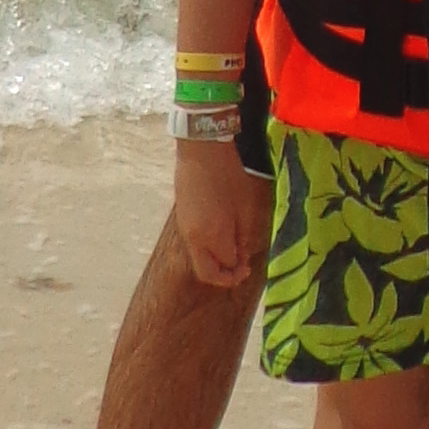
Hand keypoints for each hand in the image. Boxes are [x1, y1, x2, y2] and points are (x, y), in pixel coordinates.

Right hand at [174, 139, 271, 286]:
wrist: (201, 151)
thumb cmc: (229, 174)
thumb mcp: (245, 206)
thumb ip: (243, 236)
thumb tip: (242, 256)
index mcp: (213, 236)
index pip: (225, 267)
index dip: (238, 271)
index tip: (248, 266)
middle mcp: (195, 239)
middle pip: (205, 273)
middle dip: (223, 277)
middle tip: (239, 269)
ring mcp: (185, 230)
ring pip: (198, 260)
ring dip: (215, 262)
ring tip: (232, 249)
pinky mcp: (181, 220)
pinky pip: (194, 245)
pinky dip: (207, 250)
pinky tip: (220, 236)